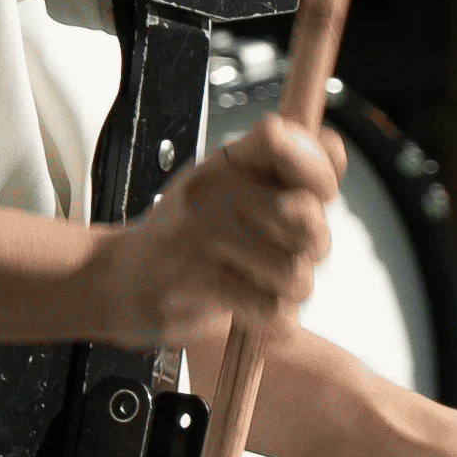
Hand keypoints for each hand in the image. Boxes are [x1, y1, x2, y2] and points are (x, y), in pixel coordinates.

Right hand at [79, 114, 339, 356]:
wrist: (121, 280)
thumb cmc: (191, 234)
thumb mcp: (236, 188)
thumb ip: (291, 170)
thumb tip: (336, 147)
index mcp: (226, 161)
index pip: (285, 139)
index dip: (318, 172)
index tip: (314, 195)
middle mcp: (210, 190)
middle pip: (307, 219)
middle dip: (314, 248)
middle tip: (290, 253)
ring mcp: (198, 235)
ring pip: (294, 271)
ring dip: (292, 290)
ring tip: (264, 282)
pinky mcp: (193, 282)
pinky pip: (269, 307)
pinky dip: (271, 317)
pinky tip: (250, 306)